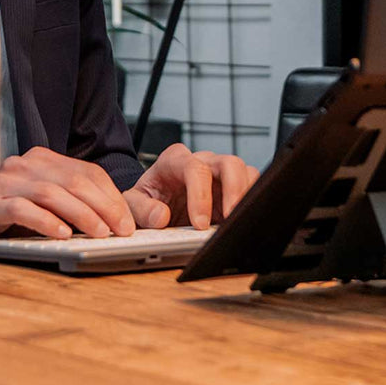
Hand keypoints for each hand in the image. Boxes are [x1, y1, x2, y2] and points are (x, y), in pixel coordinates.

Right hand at [0, 147, 136, 239]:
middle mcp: (24, 165)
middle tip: (120, 229)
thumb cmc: (7, 211)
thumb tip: (117, 221)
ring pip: (50, 193)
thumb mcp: (45, 202)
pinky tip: (61, 234)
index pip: (87, 172)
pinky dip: (45, 221)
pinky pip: (21, 209)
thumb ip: (74, 204)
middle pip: (72, 181)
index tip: (128, 221)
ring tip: (98, 233)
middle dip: (102, 206)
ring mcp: (5, 182)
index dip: (111, 196)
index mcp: (43, 159)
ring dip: (79, 214)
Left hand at [122, 143, 259, 229]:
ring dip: (247, 196)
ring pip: (246, 172)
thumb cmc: (146, 200)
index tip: (199, 223)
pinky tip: (244, 220)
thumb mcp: (133, 205)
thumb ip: (142, 210)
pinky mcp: (233, 188)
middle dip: (234, 190)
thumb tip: (161, 216)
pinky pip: (253, 186)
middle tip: (231, 218)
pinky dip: (252, 202)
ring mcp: (219, 174)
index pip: (194, 168)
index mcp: (174, 161)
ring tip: (240, 221)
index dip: (200, 195)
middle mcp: (201, 161)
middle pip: (229, 162)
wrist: (154, 205)